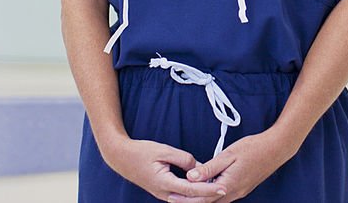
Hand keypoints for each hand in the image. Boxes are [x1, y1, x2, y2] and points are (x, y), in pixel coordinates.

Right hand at [99, 135, 227, 202]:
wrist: (122, 158)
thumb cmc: (141, 152)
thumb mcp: (164, 150)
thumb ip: (184, 159)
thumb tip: (198, 168)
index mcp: (164, 183)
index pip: (192, 190)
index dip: (208, 189)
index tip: (222, 188)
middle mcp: (164, 194)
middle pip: (191, 200)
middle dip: (208, 196)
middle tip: (225, 189)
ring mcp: (163, 195)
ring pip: (186, 200)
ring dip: (201, 196)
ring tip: (216, 189)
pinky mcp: (163, 192)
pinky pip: (181, 196)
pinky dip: (193, 194)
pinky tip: (203, 188)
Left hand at [180, 131, 296, 201]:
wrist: (276, 148)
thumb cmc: (253, 148)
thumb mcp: (228, 154)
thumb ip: (209, 167)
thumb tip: (191, 176)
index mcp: (228, 185)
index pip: (202, 197)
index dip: (185, 198)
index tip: (171, 195)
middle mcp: (234, 193)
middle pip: (207, 202)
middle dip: (190, 201)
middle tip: (173, 198)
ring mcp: (239, 192)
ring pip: (215, 200)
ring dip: (201, 198)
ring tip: (186, 194)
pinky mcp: (243, 188)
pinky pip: (223, 195)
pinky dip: (211, 194)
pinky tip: (206, 187)